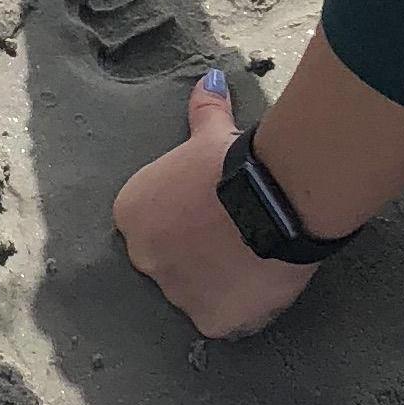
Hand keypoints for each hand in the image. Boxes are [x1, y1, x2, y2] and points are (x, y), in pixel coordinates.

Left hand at [113, 74, 320, 341]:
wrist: (272, 198)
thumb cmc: (235, 163)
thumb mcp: (211, 132)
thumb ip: (203, 112)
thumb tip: (208, 82)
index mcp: (131, 214)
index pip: (151, 228)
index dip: (185, 223)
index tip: (211, 215)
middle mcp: (142, 257)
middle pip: (168, 264)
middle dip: (195, 256)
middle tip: (232, 239)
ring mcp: (174, 293)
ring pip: (194, 295)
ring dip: (217, 284)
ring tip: (249, 261)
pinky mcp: (209, 322)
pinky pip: (222, 321)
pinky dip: (240, 310)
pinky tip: (258, 286)